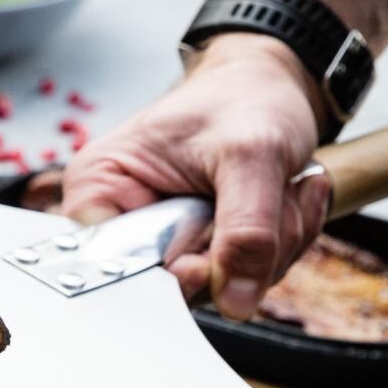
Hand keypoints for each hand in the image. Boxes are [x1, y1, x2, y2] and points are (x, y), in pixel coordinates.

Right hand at [60, 35, 332, 318]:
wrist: (273, 86)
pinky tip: (287, 195)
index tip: (210, 254)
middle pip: (173, 285)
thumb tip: (235, 301)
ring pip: (219, 285)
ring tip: (283, 185)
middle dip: (239, 252)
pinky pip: (246, 276)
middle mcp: (123, 221)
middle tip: (271, 198)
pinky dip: (282, 240)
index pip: (115, 265)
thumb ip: (246, 229)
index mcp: (100, 189)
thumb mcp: (251, 154)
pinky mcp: (203, 249)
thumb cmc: (245, 99)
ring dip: (272, 243)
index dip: (171, 272)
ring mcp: (166, 241)